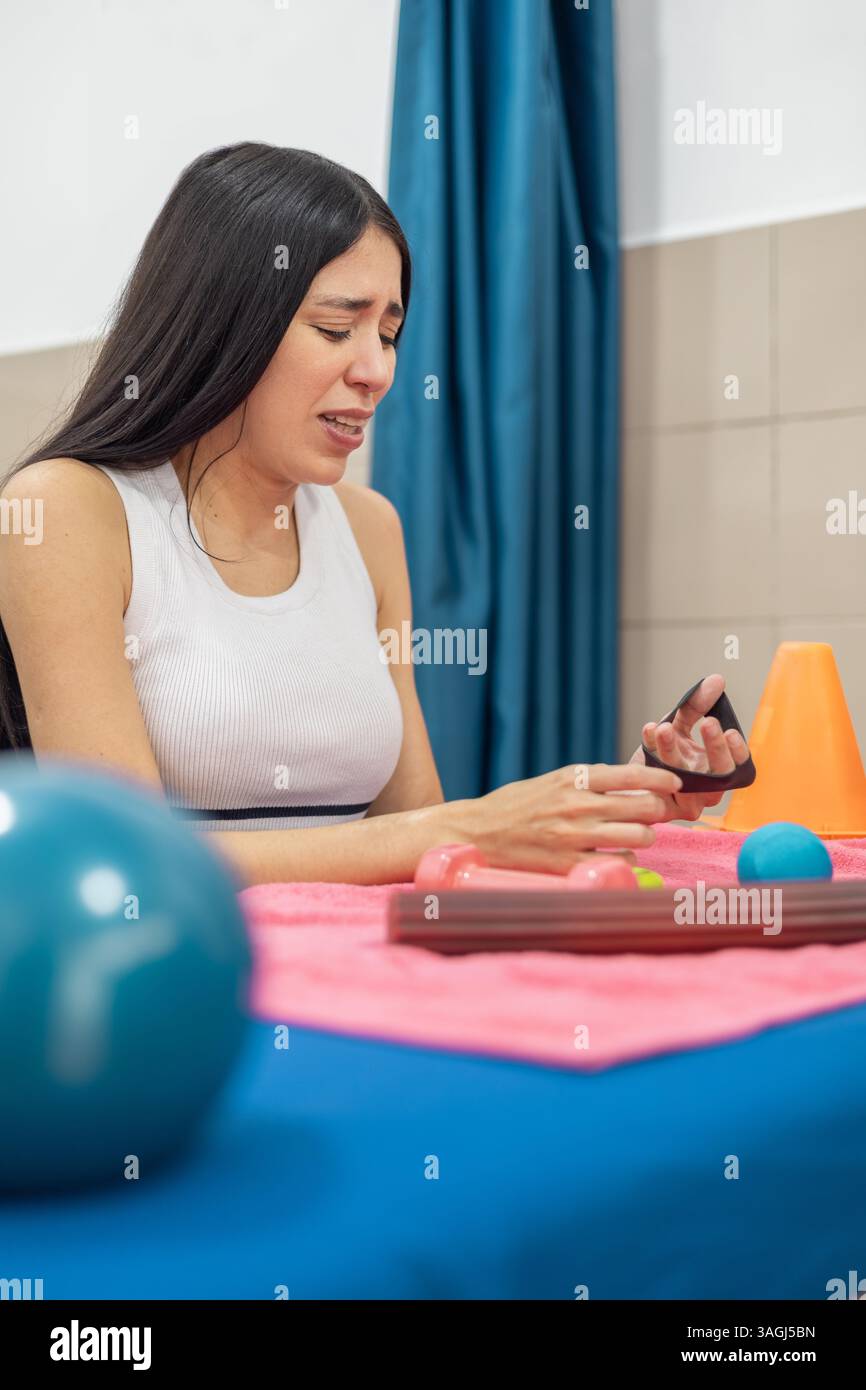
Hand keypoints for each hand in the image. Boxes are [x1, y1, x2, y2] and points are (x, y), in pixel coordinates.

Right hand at [447, 761, 682, 874]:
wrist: (475, 832)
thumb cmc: (514, 805)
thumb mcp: (551, 781)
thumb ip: (587, 782)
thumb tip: (629, 785)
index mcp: (574, 778)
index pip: (632, 774)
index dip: (662, 778)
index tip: (675, 782)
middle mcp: (578, 805)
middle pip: (644, 806)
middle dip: (660, 810)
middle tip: (658, 814)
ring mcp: (575, 836)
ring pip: (639, 836)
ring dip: (645, 836)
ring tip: (637, 836)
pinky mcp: (569, 864)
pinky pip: (618, 862)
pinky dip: (625, 859)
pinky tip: (617, 855)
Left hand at [630, 673, 750, 821]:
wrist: (629, 779)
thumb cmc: (660, 754)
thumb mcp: (680, 724)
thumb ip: (698, 705)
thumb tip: (717, 680)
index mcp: (717, 771)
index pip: (739, 765)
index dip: (738, 751)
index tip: (731, 730)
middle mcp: (707, 789)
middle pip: (721, 775)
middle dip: (715, 748)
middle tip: (708, 723)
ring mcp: (687, 802)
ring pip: (687, 780)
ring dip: (675, 752)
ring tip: (665, 728)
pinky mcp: (663, 808)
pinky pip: (660, 783)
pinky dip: (653, 755)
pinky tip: (649, 732)